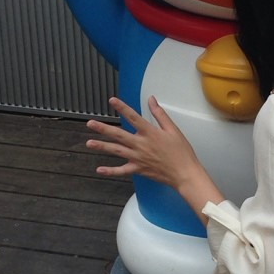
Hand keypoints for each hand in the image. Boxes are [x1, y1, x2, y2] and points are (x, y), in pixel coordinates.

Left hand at [87, 96, 222, 214]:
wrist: (184, 173)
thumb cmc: (181, 152)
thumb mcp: (173, 130)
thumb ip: (160, 114)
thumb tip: (152, 100)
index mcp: (150, 133)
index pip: (133, 117)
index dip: (122, 108)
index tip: (111, 100)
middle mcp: (141, 144)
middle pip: (119, 135)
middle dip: (103, 129)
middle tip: (90, 123)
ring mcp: (138, 158)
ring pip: (116, 150)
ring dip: (102, 146)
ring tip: (89, 142)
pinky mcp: (138, 169)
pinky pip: (122, 170)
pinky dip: (110, 171)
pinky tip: (99, 170)